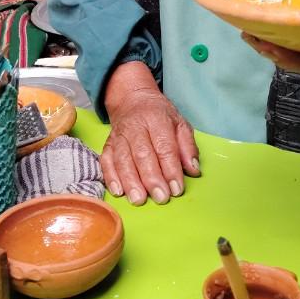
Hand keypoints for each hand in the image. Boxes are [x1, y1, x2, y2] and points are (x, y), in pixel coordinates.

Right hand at [101, 61, 199, 205]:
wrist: (132, 99)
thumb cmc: (158, 115)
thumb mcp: (180, 123)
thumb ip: (188, 147)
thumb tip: (193, 170)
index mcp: (157, 120)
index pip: (164, 147)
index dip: (171, 169)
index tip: (177, 189)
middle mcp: (135, 127)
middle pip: (142, 154)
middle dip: (151, 178)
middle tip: (161, 197)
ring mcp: (119, 136)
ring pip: (122, 159)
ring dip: (130, 181)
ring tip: (139, 199)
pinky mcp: (108, 144)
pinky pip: (106, 161)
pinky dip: (110, 177)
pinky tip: (118, 191)